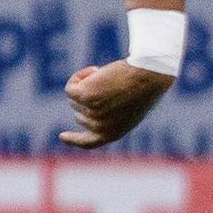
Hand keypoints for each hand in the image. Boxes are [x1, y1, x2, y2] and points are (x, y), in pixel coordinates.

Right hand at [59, 60, 176, 148]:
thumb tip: (89, 108)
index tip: (62, 136)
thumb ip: (111, 114)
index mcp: (113, 133)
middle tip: (109, 85)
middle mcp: (100, 127)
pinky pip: (70, 88)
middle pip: (78, 112)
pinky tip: (95, 70)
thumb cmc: (144, 88)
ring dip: (86, 85)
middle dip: (88, 97)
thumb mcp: (129, 108)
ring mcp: (91, 112)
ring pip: (74, 99)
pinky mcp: (85, 96)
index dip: (74, 140)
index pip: (89, 142)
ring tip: (107, 77)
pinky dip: (79, 77)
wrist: (150, 76)